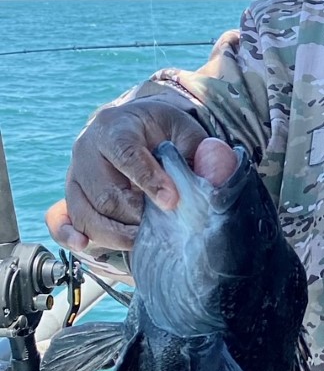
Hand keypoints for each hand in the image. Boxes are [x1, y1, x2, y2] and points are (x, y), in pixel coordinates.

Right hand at [48, 101, 209, 252]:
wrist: (132, 130)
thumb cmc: (162, 133)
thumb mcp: (185, 132)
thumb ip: (201, 150)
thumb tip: (215, 168)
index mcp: (115, 126)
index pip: (126, 154)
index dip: (148, 179)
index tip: (171, 202)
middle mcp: (87, 148)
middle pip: (106, 192)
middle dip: (136, 215)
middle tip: (164, 228)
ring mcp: (74, 174)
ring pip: (87, 212)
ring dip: (116, 233)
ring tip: (145, 239)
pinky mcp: (70, 195)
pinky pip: (61, 219)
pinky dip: (71, 235)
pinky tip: (85, 244)